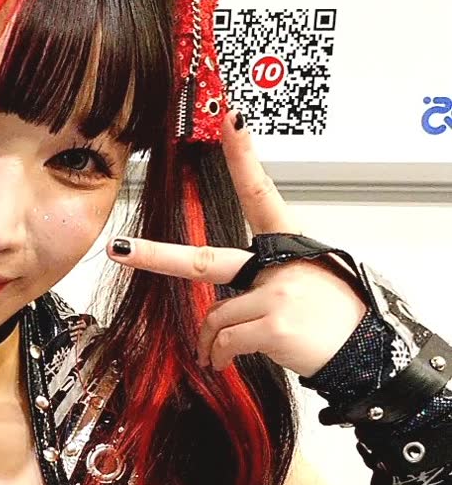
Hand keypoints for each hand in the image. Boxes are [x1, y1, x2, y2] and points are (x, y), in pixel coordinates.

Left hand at [105, 114, 368, 379]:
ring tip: (222, 355)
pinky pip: (225, 342)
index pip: (260, 193)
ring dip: (211, 343)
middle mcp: (279, 263)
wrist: (365, 352)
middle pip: (202, 261)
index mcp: (289, 244)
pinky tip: (228, 363)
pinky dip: (220, 357)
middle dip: (155, 257)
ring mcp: (276, 292)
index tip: (230, 120)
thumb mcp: (310, 279)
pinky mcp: (273, 325)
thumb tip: (233, 297)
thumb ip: (268, 276)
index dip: (243, 157)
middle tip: (120, 251)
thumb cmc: (337, 317)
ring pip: (214, 318)